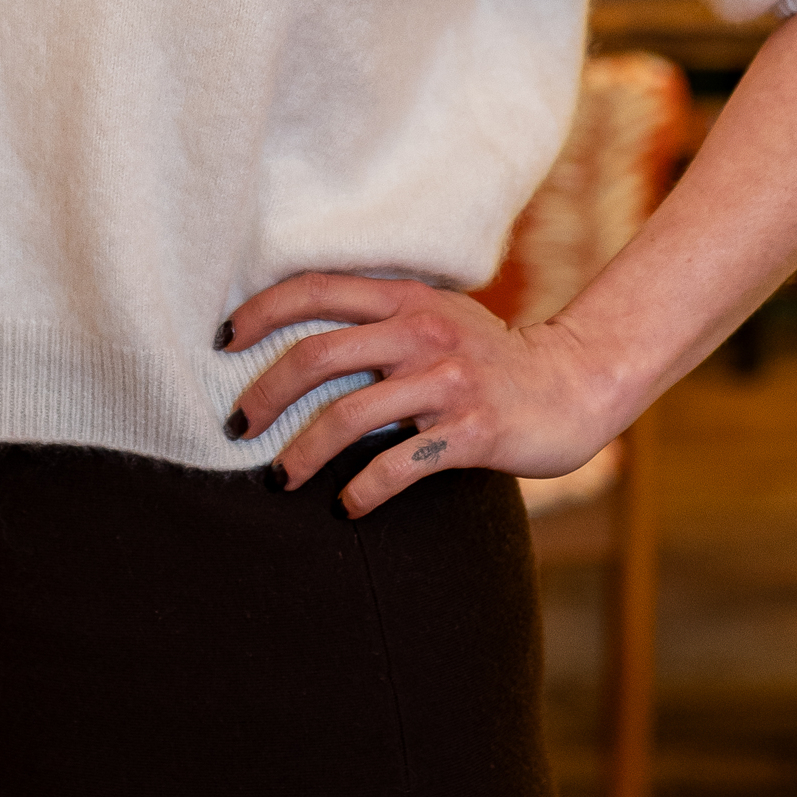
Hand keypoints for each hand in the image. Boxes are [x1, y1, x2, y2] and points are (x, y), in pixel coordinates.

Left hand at [221, 273, 619, 519]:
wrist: (572, 385)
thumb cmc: (487, 356)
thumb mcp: (436, 314)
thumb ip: (380, 316)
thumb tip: (296, 332)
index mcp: (406, 297)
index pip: (316, 289)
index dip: (262, 312)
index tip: (223, 342)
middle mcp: (422, 332)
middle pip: (317, 355)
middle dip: (265, 393)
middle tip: (237, 426)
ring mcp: (447, 382)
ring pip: (349, 417)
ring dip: (301, 454)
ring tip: (279, 478)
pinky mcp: (471, 431)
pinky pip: (398, 466)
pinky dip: (362, 491)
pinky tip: (346, 507)